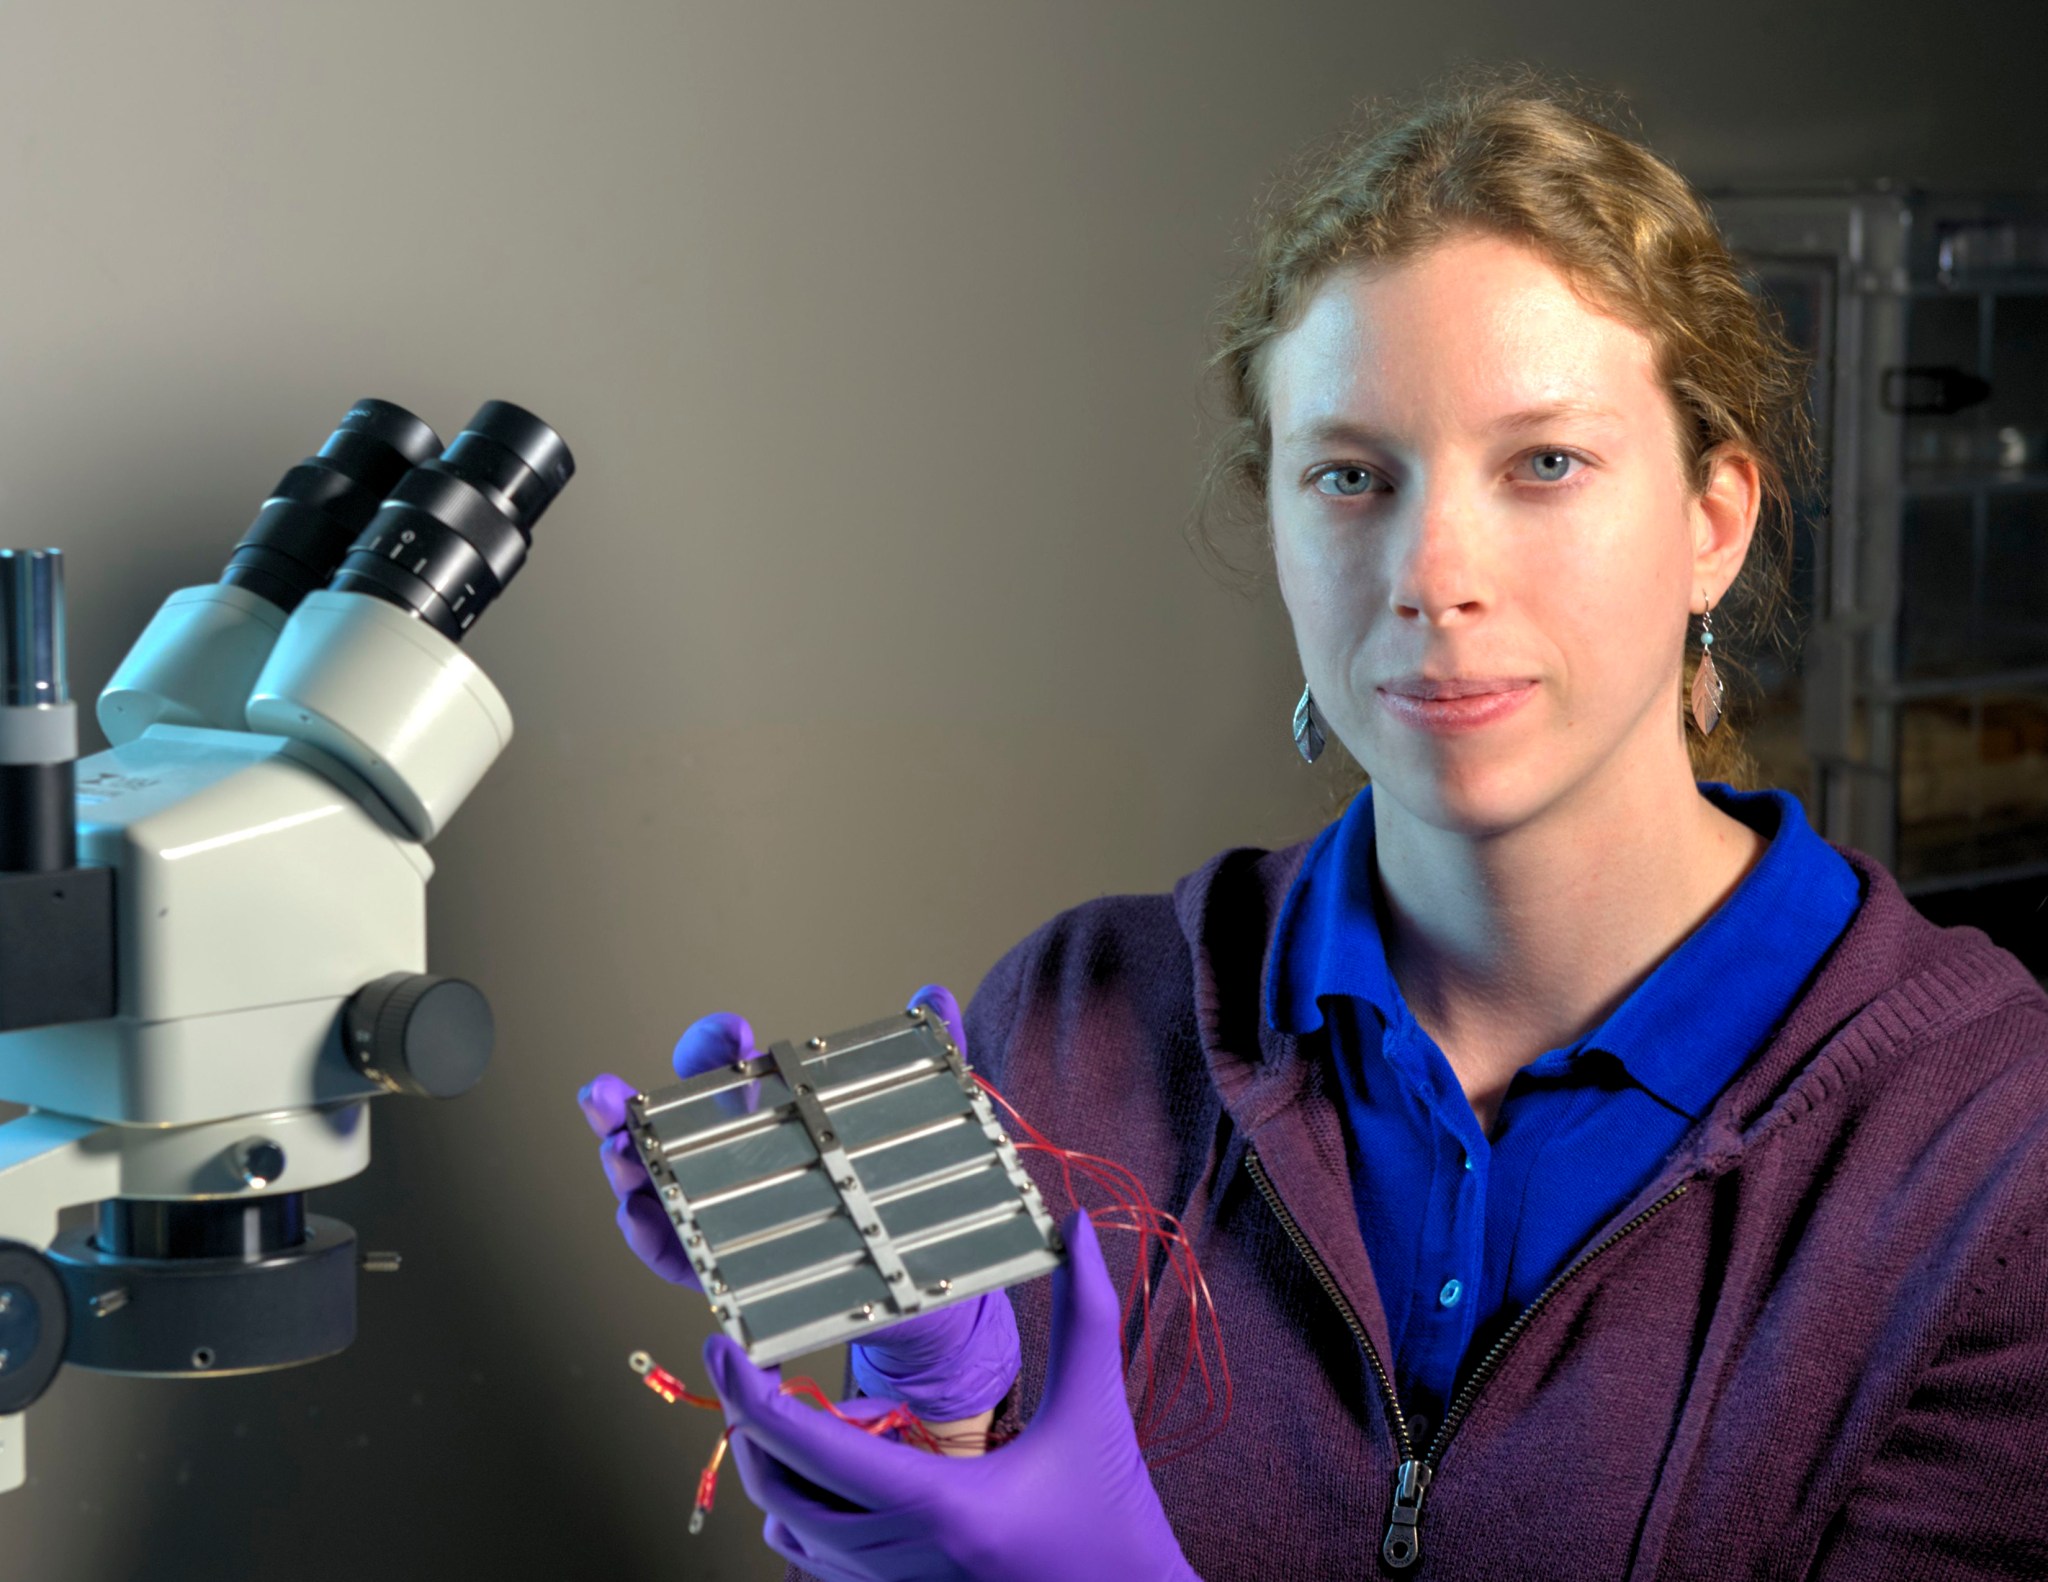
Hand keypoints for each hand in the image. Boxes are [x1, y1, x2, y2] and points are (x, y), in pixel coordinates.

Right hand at [575, 985, 1020, 1421]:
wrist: (916, 1279)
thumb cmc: (898, 1191)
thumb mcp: (919, 1124)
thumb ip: (929, 1060)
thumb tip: (933, 996)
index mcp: (761, 1116)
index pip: (721, 1070)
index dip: (712, 1045)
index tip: (731, 1031)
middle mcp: (726, 1166)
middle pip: (660, 1134)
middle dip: (624, 1111)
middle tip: (603, 1094)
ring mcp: (720, 1220)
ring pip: (656, 1193)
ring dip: (627, 1173)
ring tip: (616, 1156)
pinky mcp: (728, 1275)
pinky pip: (679, 1259)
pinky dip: (652, 1239)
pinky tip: (638, 1217)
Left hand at [705, 1211, 1199, 1581]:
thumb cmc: (1116, 1518)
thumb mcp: (1097, 1411)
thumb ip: (1086, 1314)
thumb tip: (1080, 1227)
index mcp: (942, 1504)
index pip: (809, 1448)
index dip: (750, 1393)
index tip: (724, 1346)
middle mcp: (905, 1558)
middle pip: (777, 1492)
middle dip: (753, 1427)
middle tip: (760, 1371)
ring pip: (789, 1534)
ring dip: (780, 1475)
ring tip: (811, 1421)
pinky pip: (817, 1566)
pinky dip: (807, 1518)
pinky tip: (843, 1477)